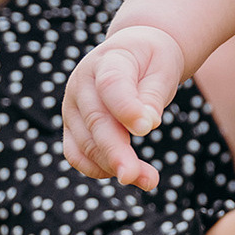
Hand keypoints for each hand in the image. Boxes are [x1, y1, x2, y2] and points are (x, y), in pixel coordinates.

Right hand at [61, 25, 185, 191]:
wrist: (134, 53)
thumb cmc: (151, 61)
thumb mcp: (162, 68)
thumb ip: (152, 95)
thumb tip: (146, 125)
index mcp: (108, 60)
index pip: (112, 84)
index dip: (126, 107)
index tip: (147, 128)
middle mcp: (82, 83)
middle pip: (96, 120)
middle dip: (115, 151)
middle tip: (133, 175)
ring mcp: (72, 106)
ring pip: (86, 143)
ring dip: (114, 166)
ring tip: (149, 180)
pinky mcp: (71, 127)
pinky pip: (77, 154)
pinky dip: (98, 169)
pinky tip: (128, 176)